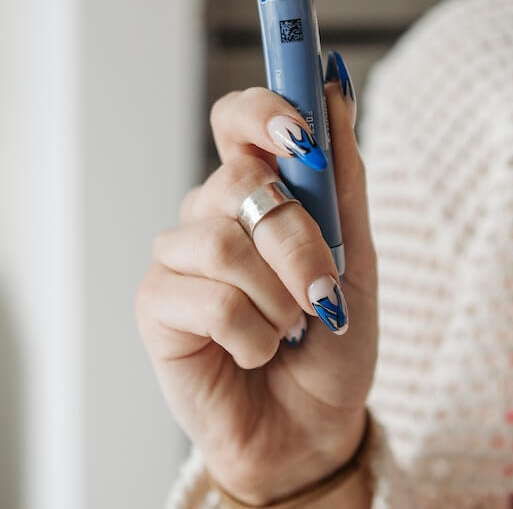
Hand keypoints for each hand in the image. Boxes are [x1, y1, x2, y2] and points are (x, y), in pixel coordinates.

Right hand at [136, 56, 377, 503]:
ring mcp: (178, 256)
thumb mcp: (356, 257)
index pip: (237, 120)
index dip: (262, 111)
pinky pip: (211, 299)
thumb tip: (336, 86)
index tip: (301, 132)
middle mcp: (209, 213)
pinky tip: (254, 353)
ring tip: (288, 331)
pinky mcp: (156, 304)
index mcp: (255, 190)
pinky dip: (254, 336)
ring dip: (280, 300)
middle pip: (241, 180)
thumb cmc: (331, 342)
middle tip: (323, 291)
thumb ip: (342, 177)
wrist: (312, 427)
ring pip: (226, 242)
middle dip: (300, 242)